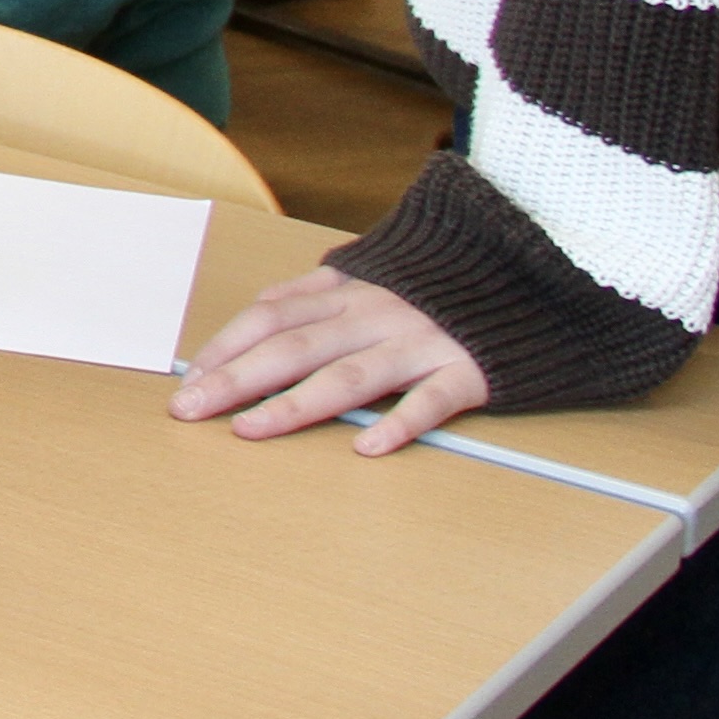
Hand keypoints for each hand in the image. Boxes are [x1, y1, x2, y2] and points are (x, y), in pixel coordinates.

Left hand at [172, 266, 493, 454]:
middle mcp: (375, 315)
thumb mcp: (374, 270)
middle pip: (294, 348)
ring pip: (349, 375)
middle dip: (235, 379)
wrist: (530, 276)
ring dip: (294, 404)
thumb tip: (265, 303)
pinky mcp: (468, 371)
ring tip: (250, 429)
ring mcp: (420, 343)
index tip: (188, 379)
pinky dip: (399, 423)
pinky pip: (430, 400)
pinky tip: (367, 448)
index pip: (271, 317)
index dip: (227, 347)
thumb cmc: (441, 281)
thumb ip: (319, 289)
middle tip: (188, 410)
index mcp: (348, 292)